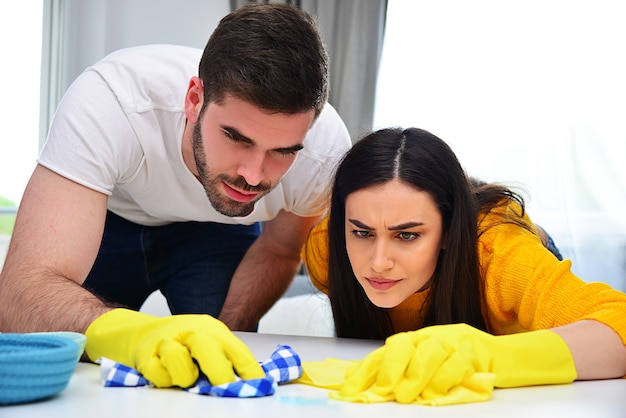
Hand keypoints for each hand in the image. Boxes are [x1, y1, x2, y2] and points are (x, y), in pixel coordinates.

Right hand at [85, 309, 264, 387]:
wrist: (143, 333)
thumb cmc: (183, 342)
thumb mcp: (209, 343)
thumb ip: (225, 360)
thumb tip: (248, 385)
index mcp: (213, 330)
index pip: (237, 351)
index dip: (249, 371)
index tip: (259, 387)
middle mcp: (191, 332)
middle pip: (207, 348)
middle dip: (219, 373)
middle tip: (225, 389)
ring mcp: (167, 342)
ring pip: (179, 361)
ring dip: (185, 376)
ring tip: (187, 378)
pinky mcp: (146, 355)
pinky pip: (158, 374)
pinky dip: (164, 380)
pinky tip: (166, 375)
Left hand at [339, 323, 575, 404]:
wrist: (503, 355)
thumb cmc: (462, 362)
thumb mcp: (430, 365)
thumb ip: (404, 373)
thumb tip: (371, 388)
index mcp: (418, 338)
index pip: (386, 350)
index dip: (366, 369)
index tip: (351, 388)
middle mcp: (432, 335)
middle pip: (404, 345)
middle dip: (389, 369)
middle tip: (380, 392)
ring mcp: (454, 341)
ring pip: (429, 353)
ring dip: (414, 377)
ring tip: (405, 396)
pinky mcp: (475, 351)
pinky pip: (457, 364)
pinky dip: (445, 379)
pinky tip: (436, 393)